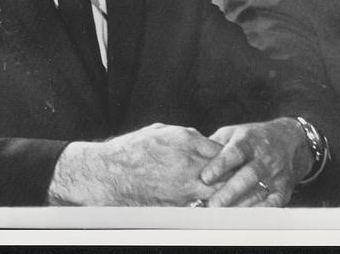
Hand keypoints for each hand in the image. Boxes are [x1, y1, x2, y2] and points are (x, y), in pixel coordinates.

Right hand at [48, 123, 223, 205]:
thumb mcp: (162, 132)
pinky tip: (205, 206)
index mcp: (188, 140)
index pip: (224, 151)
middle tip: (235, 182)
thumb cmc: (130, 150)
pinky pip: (197, 207)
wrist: (103, 173)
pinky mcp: (173, 205)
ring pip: (215, 192)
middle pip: (226, 173)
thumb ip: (188, 137)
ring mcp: (182, 186)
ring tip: (223, 196)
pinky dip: (203, 207)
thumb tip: (203, 141)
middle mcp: (189, 162)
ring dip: (220, 194)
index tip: (232, 164)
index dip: (230, 159)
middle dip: (232, 178)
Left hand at [200, 118, 311, 206]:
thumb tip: (189, 159)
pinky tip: (246, 218)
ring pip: (259, 191)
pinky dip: (260, 211)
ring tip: (223, 216)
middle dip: (230, 191)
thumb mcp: (234, 133)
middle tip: (212, 204)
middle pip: (247, 175)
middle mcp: (263, 157)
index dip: (220, 164)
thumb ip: (213, 146)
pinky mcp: (283, 188)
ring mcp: (275, 173)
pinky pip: (273, 202)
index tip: (205, 177)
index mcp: (248, 141)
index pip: (234, 152)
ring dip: (241, 205)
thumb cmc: (253, 139)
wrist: (289, 140)